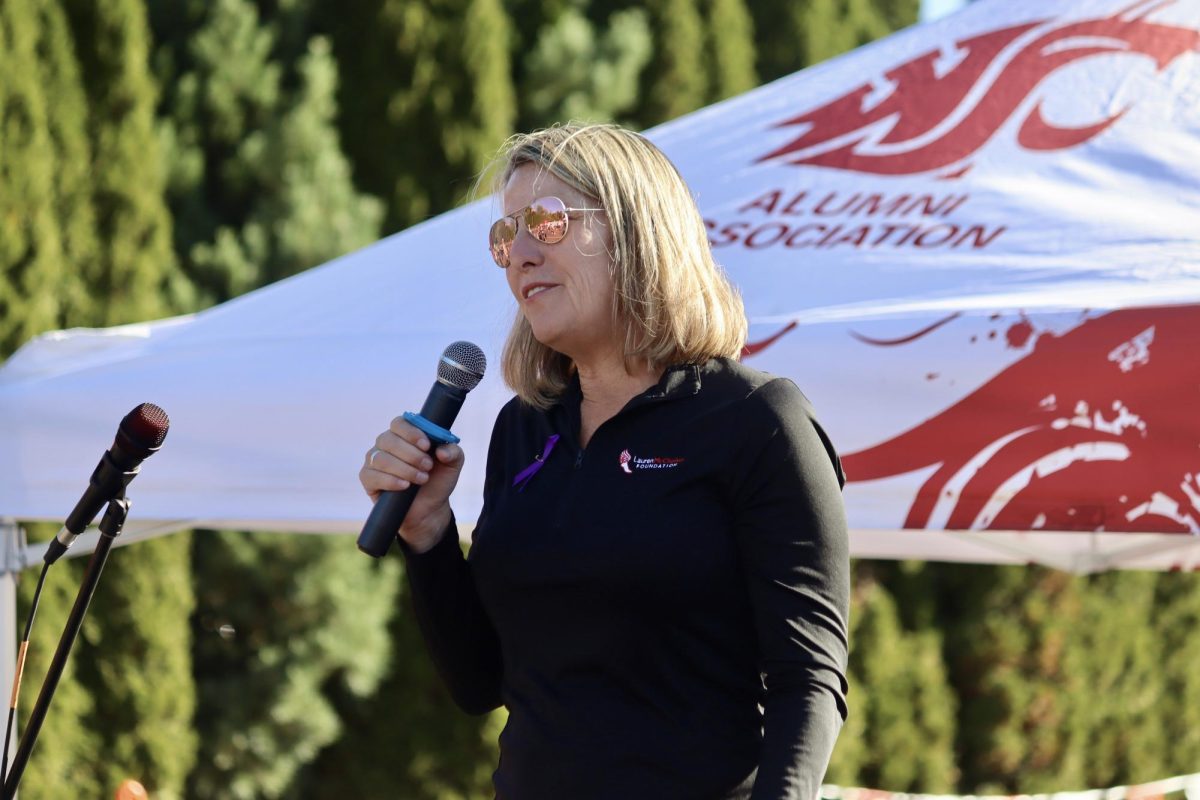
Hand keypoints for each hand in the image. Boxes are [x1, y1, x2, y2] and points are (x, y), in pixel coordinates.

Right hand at [359, 417, 464, 552]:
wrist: (430, 508)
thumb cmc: (438, 480)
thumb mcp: (452, 465)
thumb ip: (453, 452)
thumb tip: (441, 450)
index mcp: (404, 434)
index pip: (399, 423)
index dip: (412, 433)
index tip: (427, 446)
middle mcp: (386, 444)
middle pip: (389, 440)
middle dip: (411, 454)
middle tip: (428, 466)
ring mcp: (374, 460)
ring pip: (381, 458)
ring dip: (404, 469)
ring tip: (422, 479)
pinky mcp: (368, 478)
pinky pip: (371, 475)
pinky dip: (390, 481)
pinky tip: (405, 486)